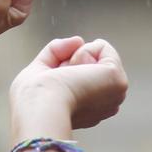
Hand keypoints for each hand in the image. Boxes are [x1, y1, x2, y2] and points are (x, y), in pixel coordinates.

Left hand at [8, 37, 127, 133]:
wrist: (40, 108)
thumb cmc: (33, 101)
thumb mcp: (39, 70)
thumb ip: (56, 52)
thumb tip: (78, 40)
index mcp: (86, 110)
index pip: (80, 74)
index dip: (63, 69)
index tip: (53, 82)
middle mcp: (103, 105)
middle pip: (90, 62)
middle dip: (72, 62)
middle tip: (60, 80)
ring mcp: (114, 95)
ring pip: (98, 54)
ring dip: (78, 59)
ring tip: (70, 78)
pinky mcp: (119, 81)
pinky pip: (103, 48)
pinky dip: (85, 53)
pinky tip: (78, 72)